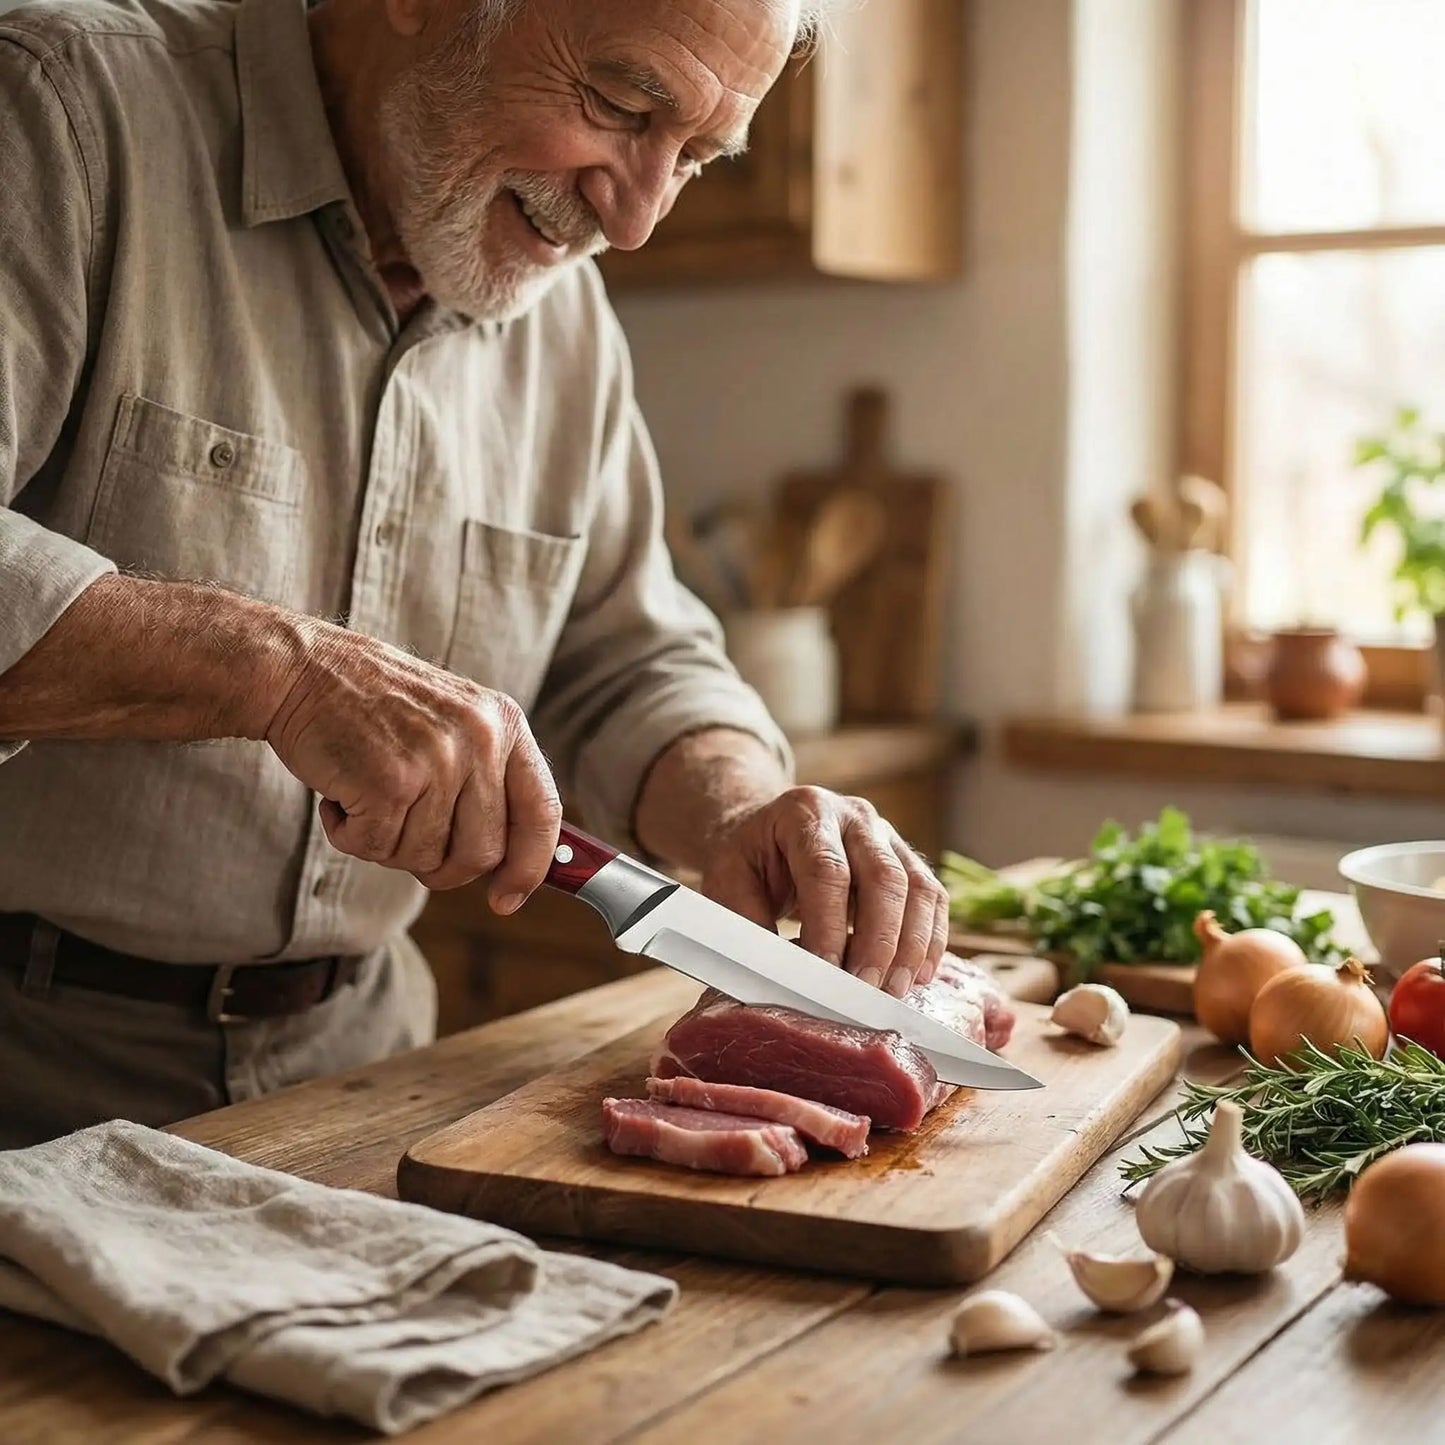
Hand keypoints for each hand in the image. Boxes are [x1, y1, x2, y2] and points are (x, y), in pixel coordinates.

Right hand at [261, 621, 559, 905]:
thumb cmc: (373, 706)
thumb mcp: (454, 723)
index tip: (508, 899)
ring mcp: (438, 761)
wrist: (302, 671)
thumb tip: (505, 864)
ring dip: (387, 844)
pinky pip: (377, 849)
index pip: (542, 813)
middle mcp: (480, 740)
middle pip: (482, 853)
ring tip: (368, 795)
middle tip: (403, 836)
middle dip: (441, 866)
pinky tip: (342, 796)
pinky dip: (350, 836)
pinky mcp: (391, 783)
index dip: (530, 868)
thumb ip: (485, 782)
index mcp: (505, 723)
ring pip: (426, 858)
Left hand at [700, 786, 949, 997]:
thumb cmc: (749, 860)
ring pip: (916, 887)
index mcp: (804, 811)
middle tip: (866, 990)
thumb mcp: (728, 881)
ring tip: (895, 990)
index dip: (830, 924)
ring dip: (911, 945)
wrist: (767, 831)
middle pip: (882, 877)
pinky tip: (918, 974)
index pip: (826, 870)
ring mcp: (886, 834)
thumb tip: (780, 975)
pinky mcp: (907, 858)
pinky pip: (932, 897)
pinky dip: (931, 938)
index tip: (826, 972)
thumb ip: (748, 922)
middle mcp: (854, 815)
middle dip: (879, 940)